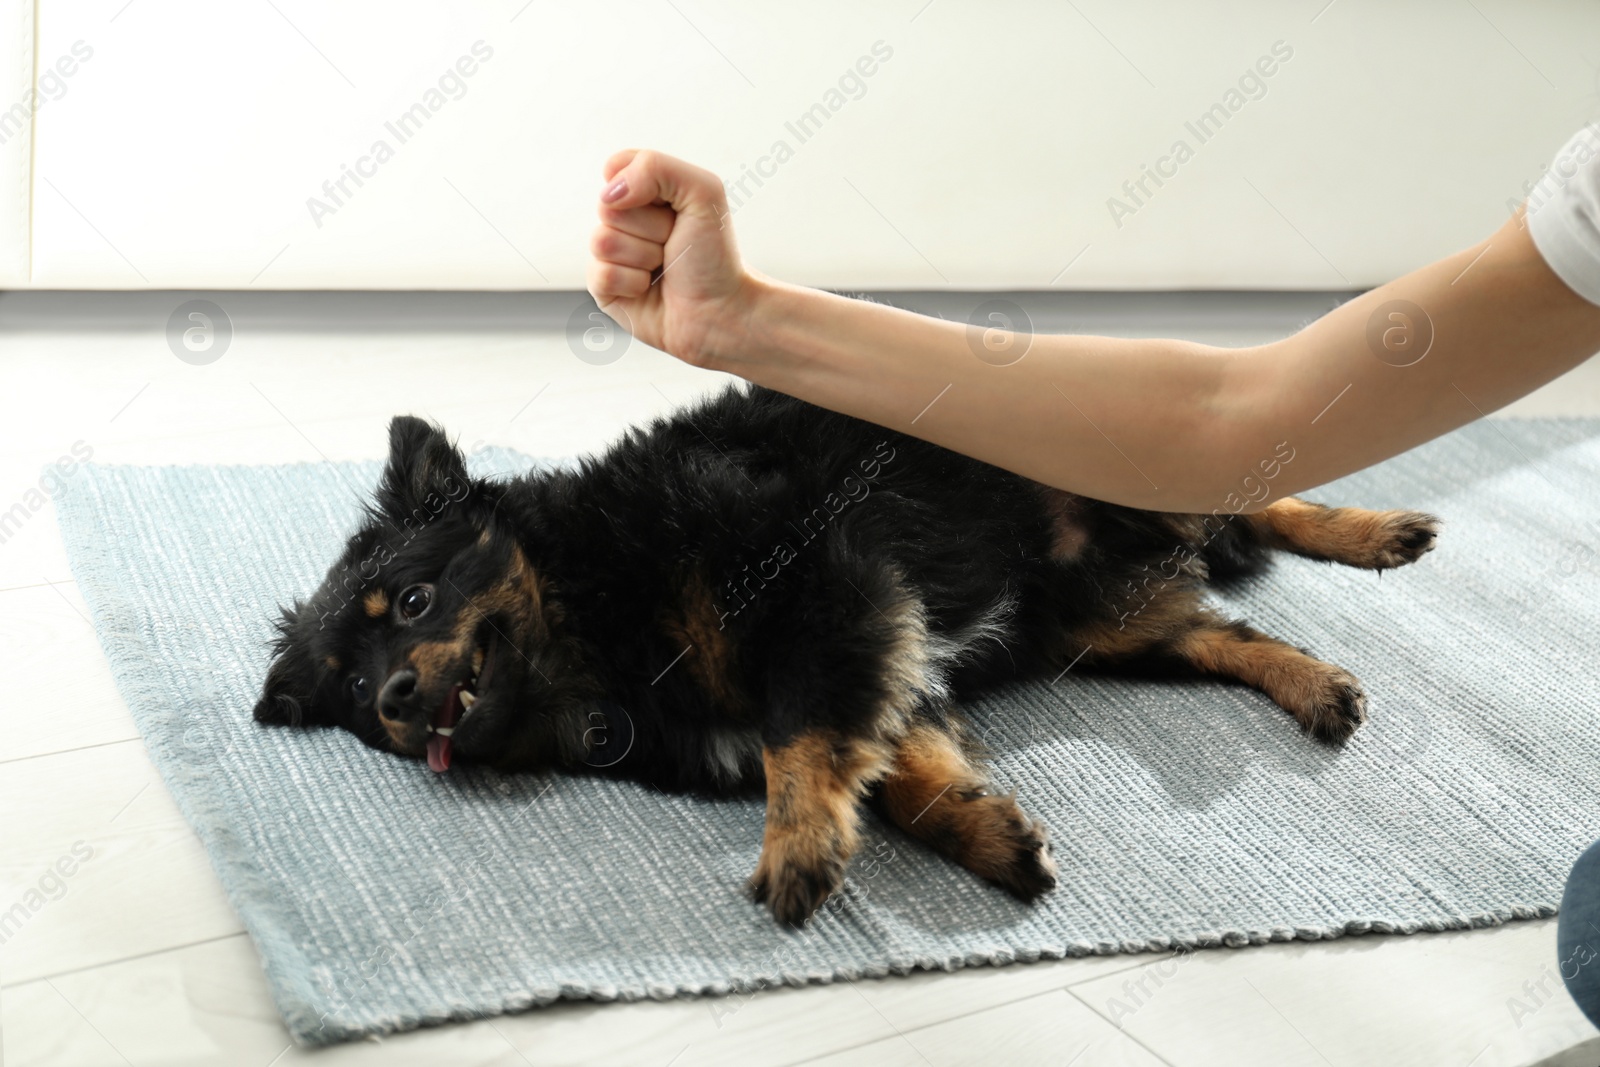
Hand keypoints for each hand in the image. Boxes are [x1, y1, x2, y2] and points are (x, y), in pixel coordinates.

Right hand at [586, 149, 755, 366]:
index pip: (618, 167)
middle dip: (650, 228)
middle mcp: (625, 220)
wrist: (721, 311)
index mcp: (646, 192)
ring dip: (643, 257)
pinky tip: (649, 289)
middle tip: (673, 243)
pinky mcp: (604, 287)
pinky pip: (600, 274)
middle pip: (608, 207)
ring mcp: (612, 254)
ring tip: (664, 267)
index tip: (673, 206)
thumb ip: (655, 168)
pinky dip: (632, 283)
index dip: (643, 186)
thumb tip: (610, 192)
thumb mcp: (703, 192)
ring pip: (602, 241)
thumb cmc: (715, 255)